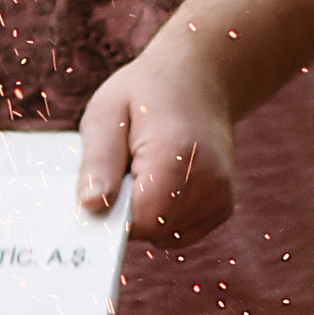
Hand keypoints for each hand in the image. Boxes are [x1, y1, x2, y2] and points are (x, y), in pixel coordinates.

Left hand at [78, 27, 236, 243]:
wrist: (198, 80)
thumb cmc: (145, 94)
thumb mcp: (107, 113)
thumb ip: (98, 162)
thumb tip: (92, 207)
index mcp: (175, 153)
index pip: (141, 219)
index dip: (112, 212)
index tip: (101, 187)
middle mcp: (209, 180)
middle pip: (151, 229)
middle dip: (126, 209)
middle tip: (125, 167)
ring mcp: (220, 196)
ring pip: (162, 234)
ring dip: (145, 211)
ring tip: (145, 169)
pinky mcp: (221, 207)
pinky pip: (177, 232)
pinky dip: (162, 214)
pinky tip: (162, 180)